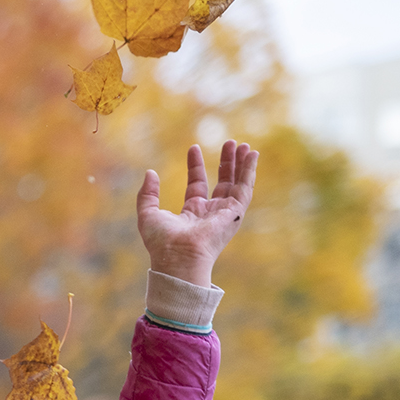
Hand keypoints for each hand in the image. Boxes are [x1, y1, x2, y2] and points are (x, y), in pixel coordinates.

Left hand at [136, 140, 257, 286]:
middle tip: (230, 143)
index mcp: (192, 214)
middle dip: (226, 163)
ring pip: (237, 184)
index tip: (194, 148)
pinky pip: (246, 188)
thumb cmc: (162, 242)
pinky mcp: (235, 213)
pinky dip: (250, 171)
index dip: (196, 166)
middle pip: (222, 183)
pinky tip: (251, 155)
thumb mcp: (148, 213)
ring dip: (241, 165)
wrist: (178, 256)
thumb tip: (150, 173)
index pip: (197, 184)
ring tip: (243, 145)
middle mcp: (211, 213)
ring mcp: (225, 213)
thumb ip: (148, 194)